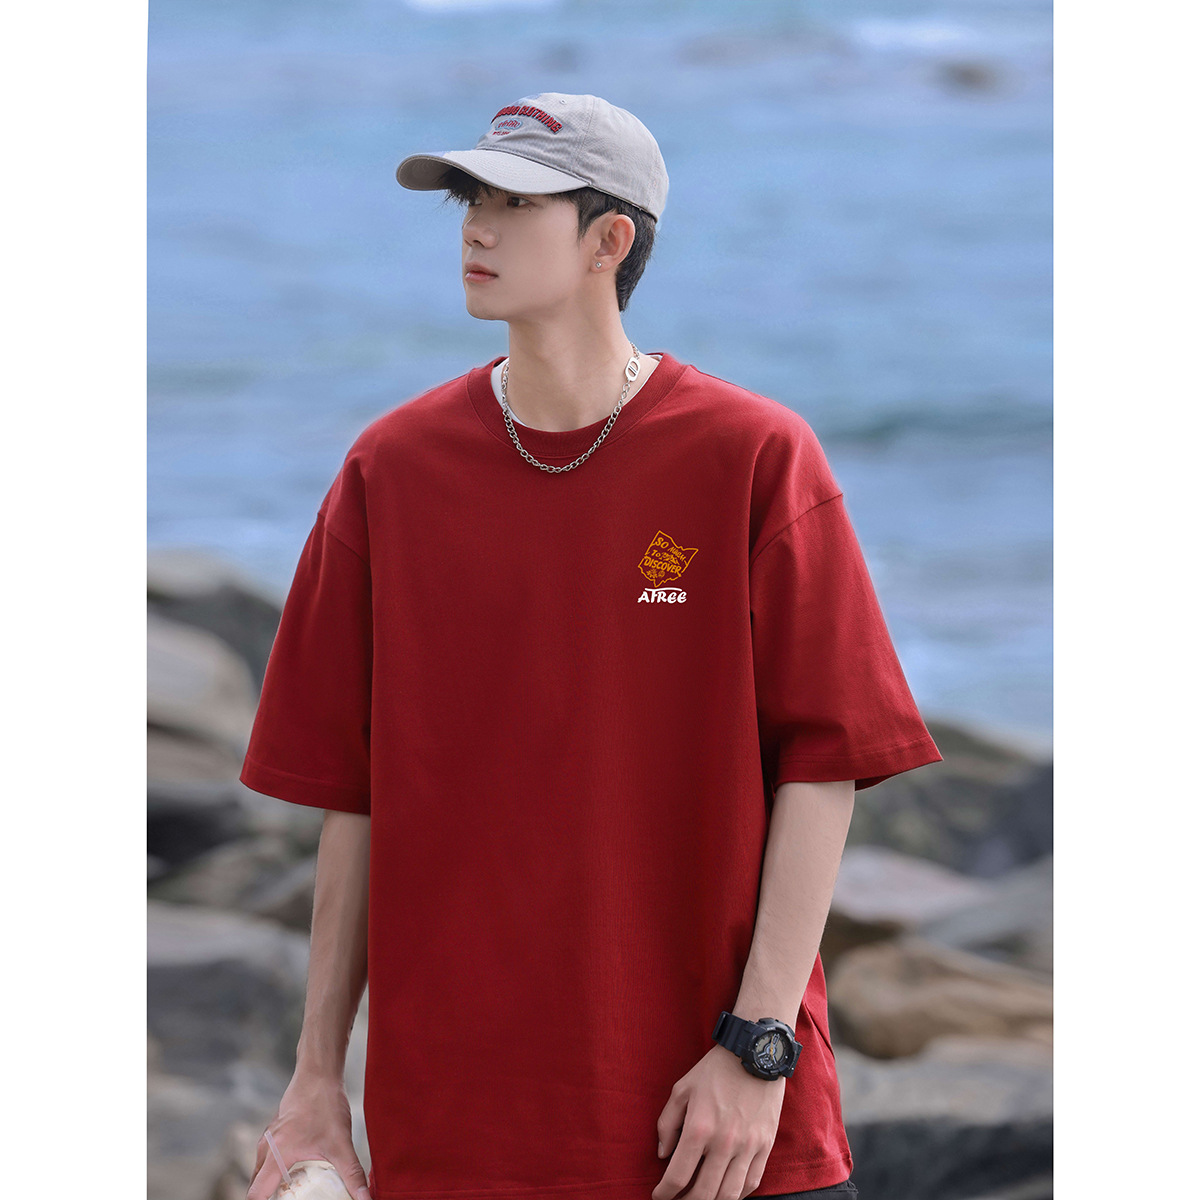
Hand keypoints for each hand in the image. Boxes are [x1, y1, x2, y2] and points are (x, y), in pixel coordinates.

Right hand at [246, 1072, 371, 1199]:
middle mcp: (267, 1148)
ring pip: (262, 1171)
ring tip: (294, 1194)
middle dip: (269, 1198)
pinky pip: (269, 1158)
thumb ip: (352, 1174)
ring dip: (273, 1185)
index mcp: (276, 1155)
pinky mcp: (276, 1131)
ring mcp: (269, 1138)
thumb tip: (366, 1199)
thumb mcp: (341, 1144)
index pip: (256, 1195)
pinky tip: (298, 1172)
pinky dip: (277, 1170)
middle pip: (257, 1185)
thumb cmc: (326, 1103)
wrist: (319, 1071)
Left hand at [652, 1045, 784, 1199]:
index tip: (658, 1196)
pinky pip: (751, 1183)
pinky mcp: (765, 1146)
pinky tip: (725, 1193)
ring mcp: (748, 1146)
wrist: (754, 1053)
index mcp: (699, 1127)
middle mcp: (724, 1142)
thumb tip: (663, 1155)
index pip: (678, 1176)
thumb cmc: (715, 1070)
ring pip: (729, 1195)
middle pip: (703, 1193)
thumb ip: (667, 1123)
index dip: (664, 1193)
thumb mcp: (682, 1089)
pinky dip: (737, 1195)